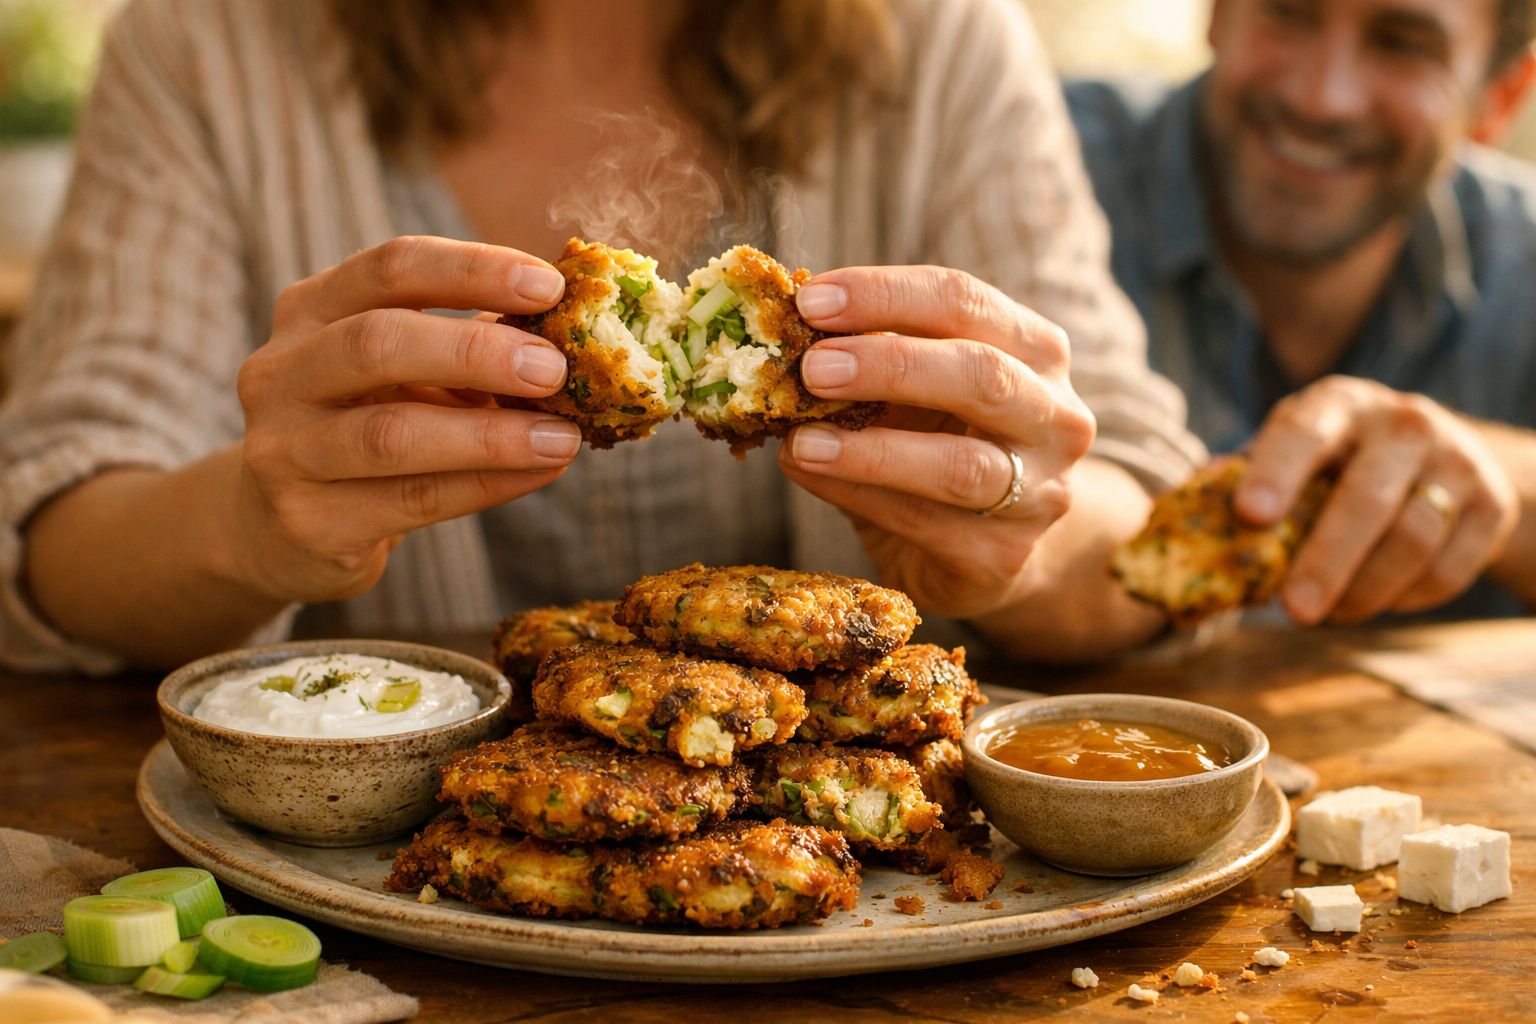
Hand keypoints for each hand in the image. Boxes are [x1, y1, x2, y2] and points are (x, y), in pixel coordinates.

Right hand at [232, 235, 579, 603]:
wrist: (278, 528)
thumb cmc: (366, 425)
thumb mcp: (403, 372)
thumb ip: (467, 345)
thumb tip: (572, 332)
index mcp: (311, 310)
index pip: (391, 267)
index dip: (474, 270)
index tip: (549, 287)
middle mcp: (281, 372)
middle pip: (378, 343)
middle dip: (476, 353)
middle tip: (554, 368)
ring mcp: (284, 450)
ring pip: (391, 434)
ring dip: (491, 435)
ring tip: (563, 437)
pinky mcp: (308, 521)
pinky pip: (410, 500)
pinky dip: (485, 485)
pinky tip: (537, 473)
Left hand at [778, 266, 1095, 616]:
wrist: (994, 550)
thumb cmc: (941, 447)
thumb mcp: (916, 392)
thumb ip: (869, 360)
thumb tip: (782, 337)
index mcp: (1035, 350)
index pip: (964, 301)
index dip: (886, 295)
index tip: (811, 300)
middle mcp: (1056, 417)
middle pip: (981, 374)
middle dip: (889, 366)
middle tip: (811, 368)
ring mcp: (1040, 494)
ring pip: (961, 466)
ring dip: (870, 449)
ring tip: (801, 439)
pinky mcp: (1004, 557)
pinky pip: (926, 524)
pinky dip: (859, 496)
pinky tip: (810, 475)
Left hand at [1235, 376, 1518, 623]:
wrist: (1441, 453)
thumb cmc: (1335, 459)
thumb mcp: (1291, 452)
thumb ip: (1240, 477)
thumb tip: (1182, 513)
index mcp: (1337, 405)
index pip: (1302, 432)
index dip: (1275, 472)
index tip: (1249, 515)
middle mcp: (1403, 424)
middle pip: (1366, 499)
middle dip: (1327, 561)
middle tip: (1293, 611)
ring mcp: (1455, 462)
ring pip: (1412, 540)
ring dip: (1365, 590)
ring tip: (1328, 614)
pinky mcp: (1491, 505)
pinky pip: (1449, 568)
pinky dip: (1407, 597)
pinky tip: (1377, 601)